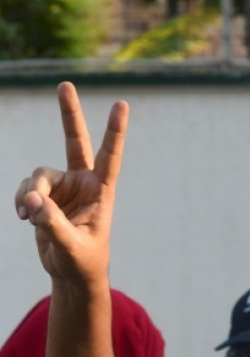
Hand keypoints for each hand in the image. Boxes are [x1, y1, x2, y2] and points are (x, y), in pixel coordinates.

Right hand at [14, 82, 128, 288]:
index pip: (111, 156)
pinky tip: (24, 217)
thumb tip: (32, 202)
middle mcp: (83, 182)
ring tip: (29, 216)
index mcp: (102, 190)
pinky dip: (21, 202)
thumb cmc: (84, 259)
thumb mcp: (72, 245)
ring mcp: (63, 186)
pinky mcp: (45, 195)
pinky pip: (26, 189)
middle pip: (75, 141)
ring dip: (31, 194)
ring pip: (39, 175)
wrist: (72, 271)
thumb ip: (52, 223)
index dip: (115, 131)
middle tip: (66, 85)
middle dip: (70, 113)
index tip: (121, 104)